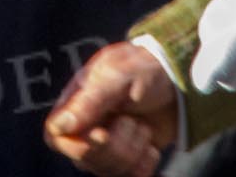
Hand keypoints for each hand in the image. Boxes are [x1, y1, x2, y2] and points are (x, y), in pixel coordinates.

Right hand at [44, 41, 178, 175]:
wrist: (179, 81)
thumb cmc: (143, 68)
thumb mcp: (118, 76)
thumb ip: (90, 101)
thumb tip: (60, 126)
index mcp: (75, 103)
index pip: (56, 135)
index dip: (78, 143)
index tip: (103, 134)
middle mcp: (85, 127)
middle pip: (84, 159)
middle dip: (115, 146)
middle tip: (132, 121)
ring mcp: (106, 146)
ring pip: (107, 171)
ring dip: (132, 151)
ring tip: (143, 127)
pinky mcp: (127, 159)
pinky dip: (144, 164)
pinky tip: (150, 145)